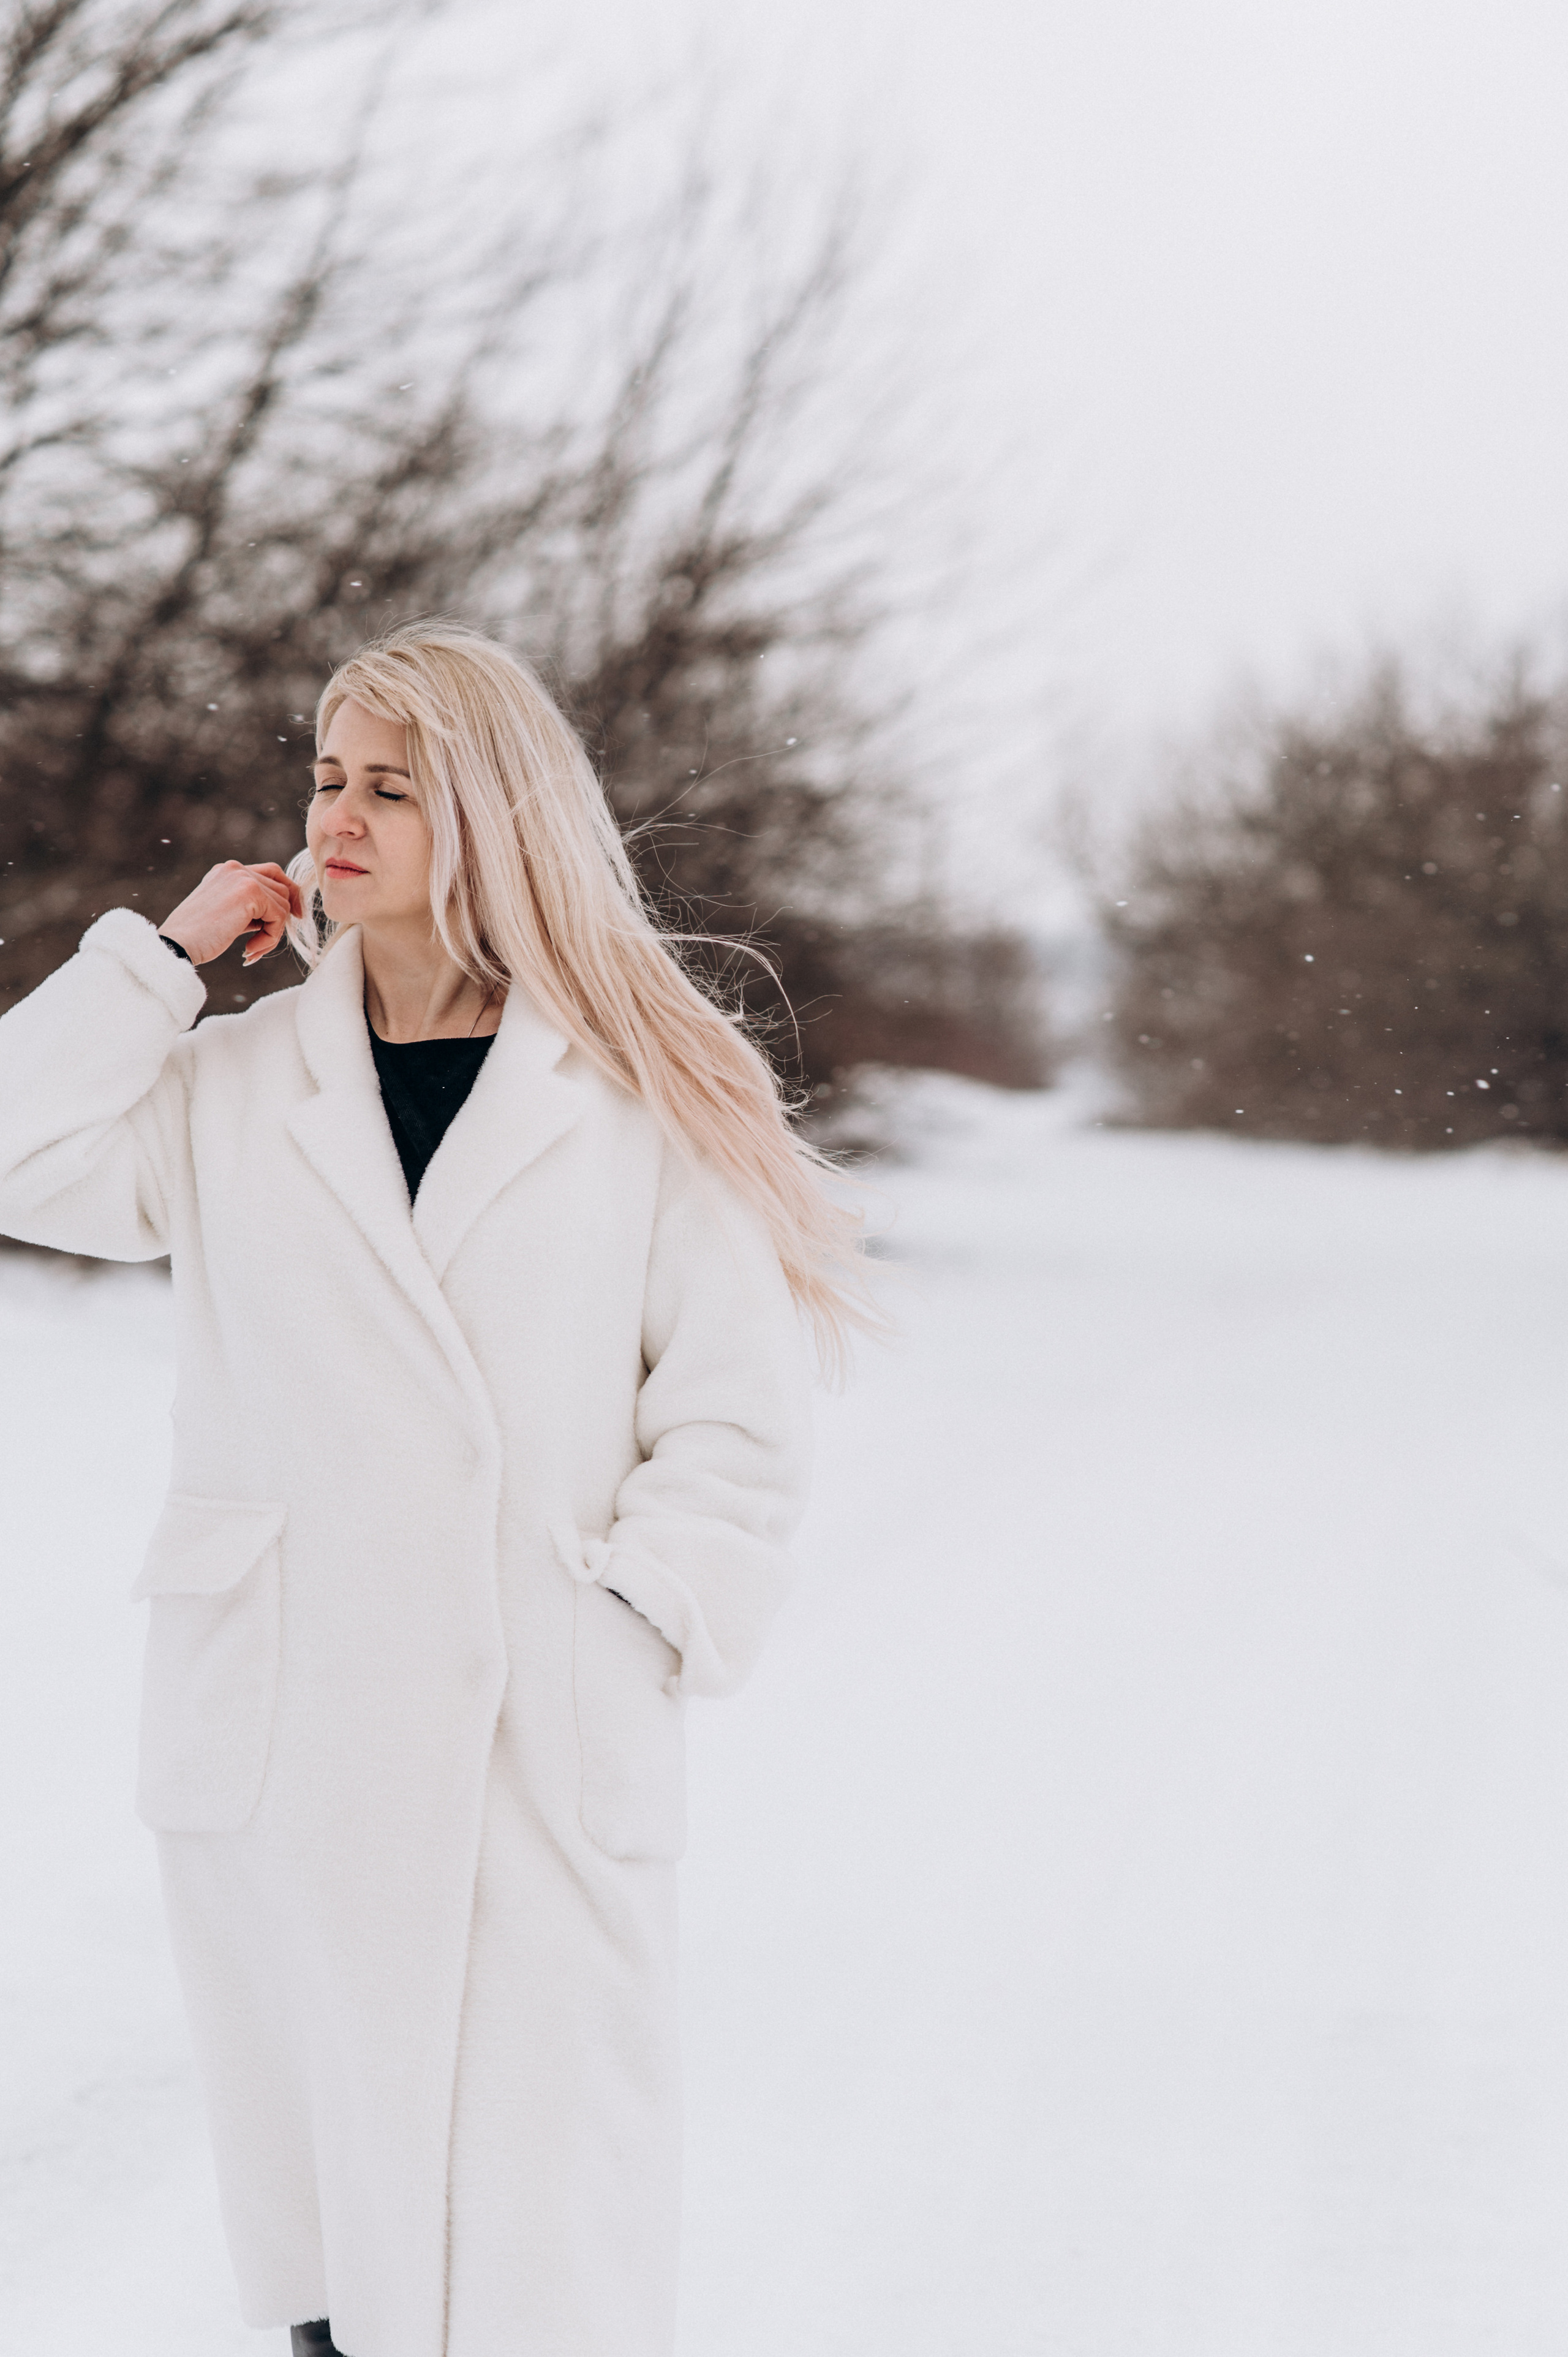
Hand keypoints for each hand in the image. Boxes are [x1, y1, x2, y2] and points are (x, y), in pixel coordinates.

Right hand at [159, 861, 302, 967]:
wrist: (177, 944)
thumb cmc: (197, 937)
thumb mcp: (228, 915)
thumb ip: (251, 907)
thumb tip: (282, 911)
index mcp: (228, 871)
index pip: (272, 872)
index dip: (287, 893)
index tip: (295, 915)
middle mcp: (236, 868)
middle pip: (282, 888)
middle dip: (279, 919)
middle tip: (263, 943)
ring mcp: (242, 876)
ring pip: (283, 904)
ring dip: (273, 933)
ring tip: (252, 949)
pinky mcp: (250, 891)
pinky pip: (279, 916)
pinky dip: (270, 938)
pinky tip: (248, 949)